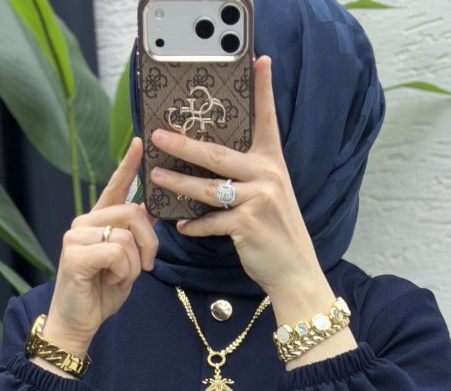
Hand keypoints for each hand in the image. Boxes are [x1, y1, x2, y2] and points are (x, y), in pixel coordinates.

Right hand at [45, 137, 159, 351]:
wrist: (77, 324)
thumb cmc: (100, 294)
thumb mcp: (127, 263)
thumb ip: (135, 238)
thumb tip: (149, 213)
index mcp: (97, 223)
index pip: (115, 188)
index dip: (128, 165)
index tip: (139, 142)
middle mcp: (84, 223)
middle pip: (133, 213)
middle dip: (150, 243)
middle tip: (146, 266)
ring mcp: (76, 236)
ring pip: (127, 236)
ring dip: (133, 264)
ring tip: (119, 278)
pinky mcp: (74, 253)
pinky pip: (116, 251)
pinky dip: (123, 271)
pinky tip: (111, 281)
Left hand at [147, 55, 325, 297]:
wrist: (294, 270)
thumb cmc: (276, 233)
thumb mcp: (270, 196)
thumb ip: (247, 177)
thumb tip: (210, 168)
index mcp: (272, 163)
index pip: (266, 119)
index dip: (263, 89)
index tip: (259, 60)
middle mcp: (267, 175)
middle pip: (217, 154)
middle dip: (184, 143)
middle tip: (158, 135)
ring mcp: (257, 199)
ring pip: (207, 187)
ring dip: (178, 183)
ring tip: (156, 176)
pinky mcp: (247, 223)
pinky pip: (211, 221)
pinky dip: (195, 226)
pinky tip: (181, 226)